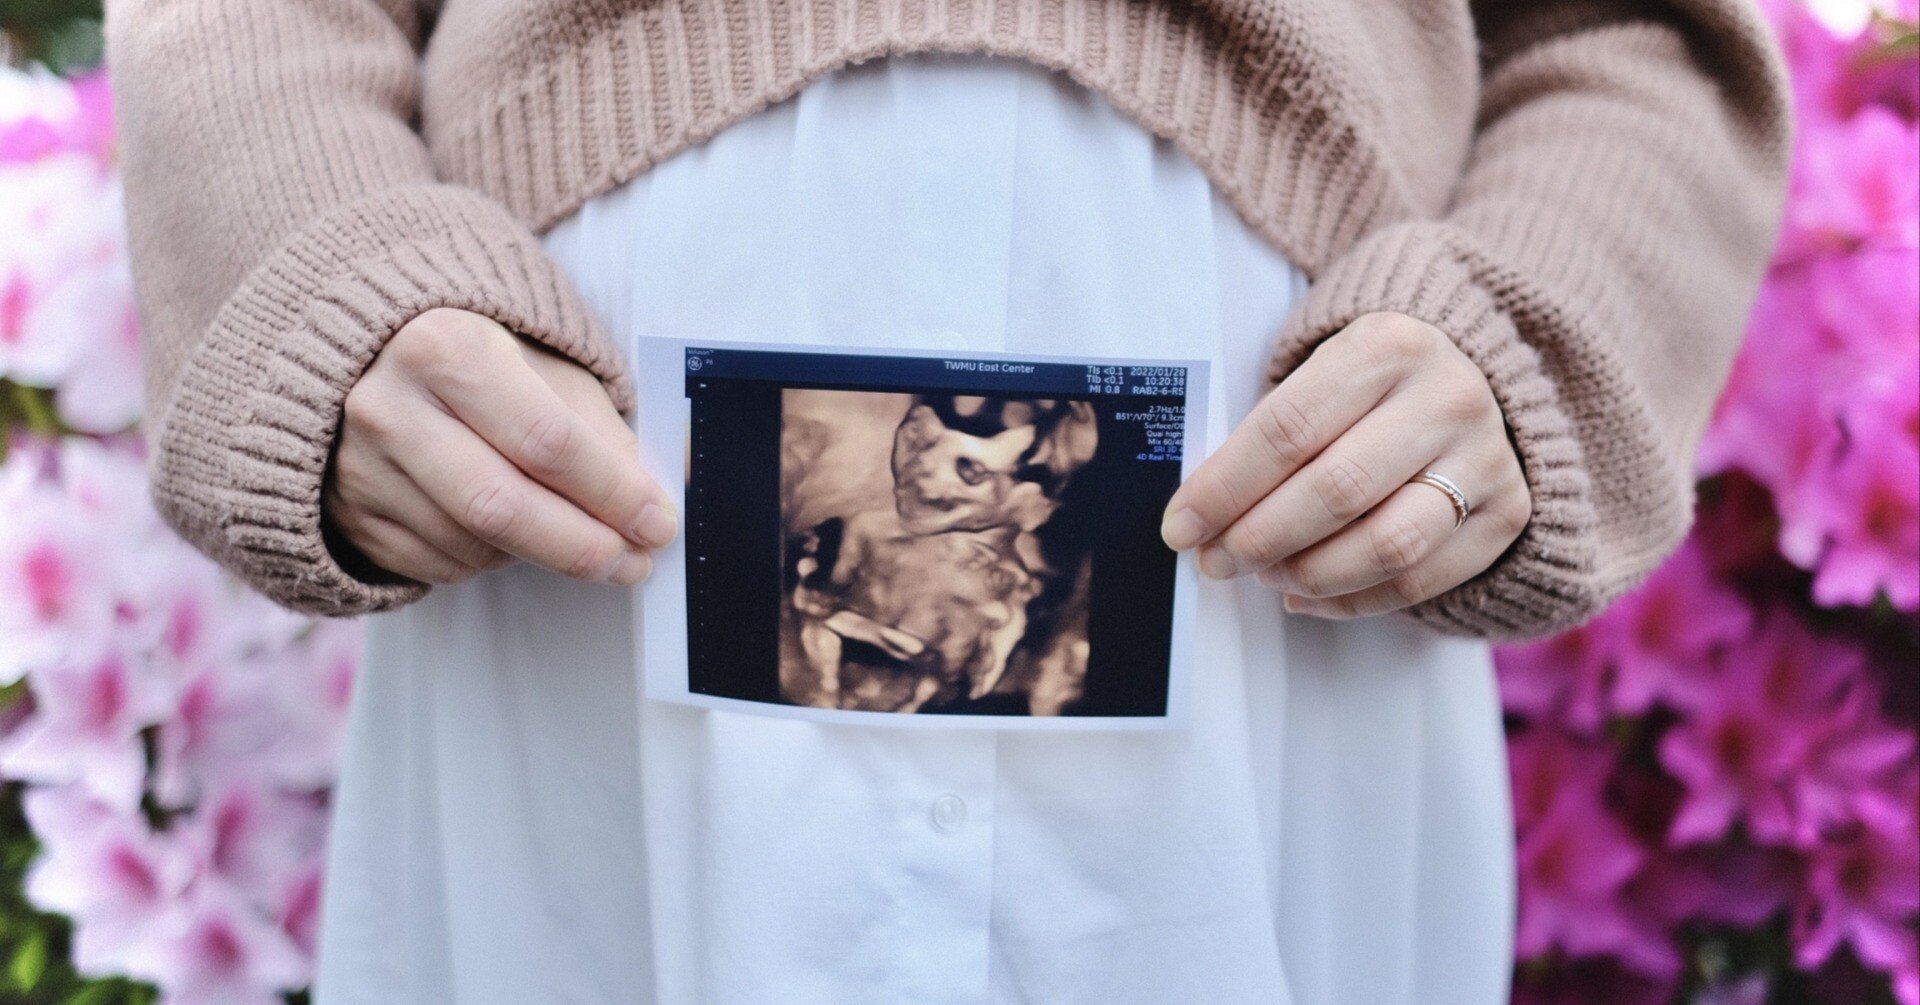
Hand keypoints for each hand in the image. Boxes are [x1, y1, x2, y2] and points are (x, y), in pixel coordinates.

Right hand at [324, 308, 675, 585]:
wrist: (366, 360)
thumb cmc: (475, 357)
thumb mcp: (541, 364)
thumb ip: (597, 428)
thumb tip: (649, 502)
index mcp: (444, 348)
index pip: (545, 440)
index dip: (611, 492)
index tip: (658, 522)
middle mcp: (389, 408)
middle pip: (502, 506)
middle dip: (583, 547)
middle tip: (634, 562)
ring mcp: (361, 468)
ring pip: (473, 545)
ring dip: (542, 555)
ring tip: (580, 540)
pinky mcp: (350, 516)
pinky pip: (441, 565)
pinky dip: (493, 561)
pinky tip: (515, 535)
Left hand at [1161, 312, 1529, 617]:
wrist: (1471, 378)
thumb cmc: (1366, 386)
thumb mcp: (1319, 374)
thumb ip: (1267, 434)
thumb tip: (1199, 515)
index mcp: (1387, 346)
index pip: (1287, 430)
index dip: (1224, 489)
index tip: (1180, 528)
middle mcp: (1447, 397)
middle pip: (1335, 491)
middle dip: (1259, 539)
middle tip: (1216, 561)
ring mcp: (1486, 457)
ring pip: (1385, 545)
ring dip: (1307, 573)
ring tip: (1263, 574)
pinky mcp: (1508, 511)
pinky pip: (1420, 580)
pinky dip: (1350, 600)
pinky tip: (1304, 594)